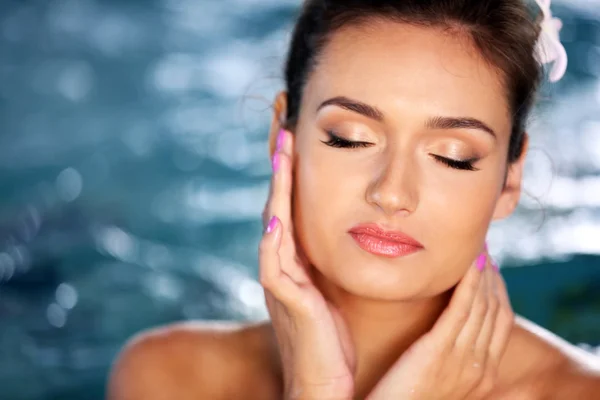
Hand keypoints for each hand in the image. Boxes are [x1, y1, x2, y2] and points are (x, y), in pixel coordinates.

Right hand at [260, 129, 355, 399]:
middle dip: (281, 161)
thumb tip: (377, 231)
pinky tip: (279, 208)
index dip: (296, 166)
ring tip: (283, 146)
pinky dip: (275, 232)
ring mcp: (280, 280)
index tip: (301, 128)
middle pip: (279, 199)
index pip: (295, 201)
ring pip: (274, 220)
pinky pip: (275, 259)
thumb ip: (341, 263)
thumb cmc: (337, 342)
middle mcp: (284, 263)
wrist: (325, 388)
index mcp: (299, 259)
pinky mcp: (285, 299)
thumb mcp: (339, 292)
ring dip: (277, 184)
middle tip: (282, 117)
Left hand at [366, 246, 514, 399]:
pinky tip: (468, 264)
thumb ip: (450, 353)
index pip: (503, 321)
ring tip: (476, 247)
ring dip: (481, 272)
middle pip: (496, 309)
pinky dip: (469, 284)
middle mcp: (481, 367)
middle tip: (483, 247)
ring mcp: (463, 361)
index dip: (499, 288)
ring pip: (482, 306)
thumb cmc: (408, 397)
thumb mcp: (439, 375)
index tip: (490, 265)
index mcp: (484, 373)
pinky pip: (461, 310)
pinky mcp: (439, 352)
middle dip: (492, 274)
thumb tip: (450, 325)